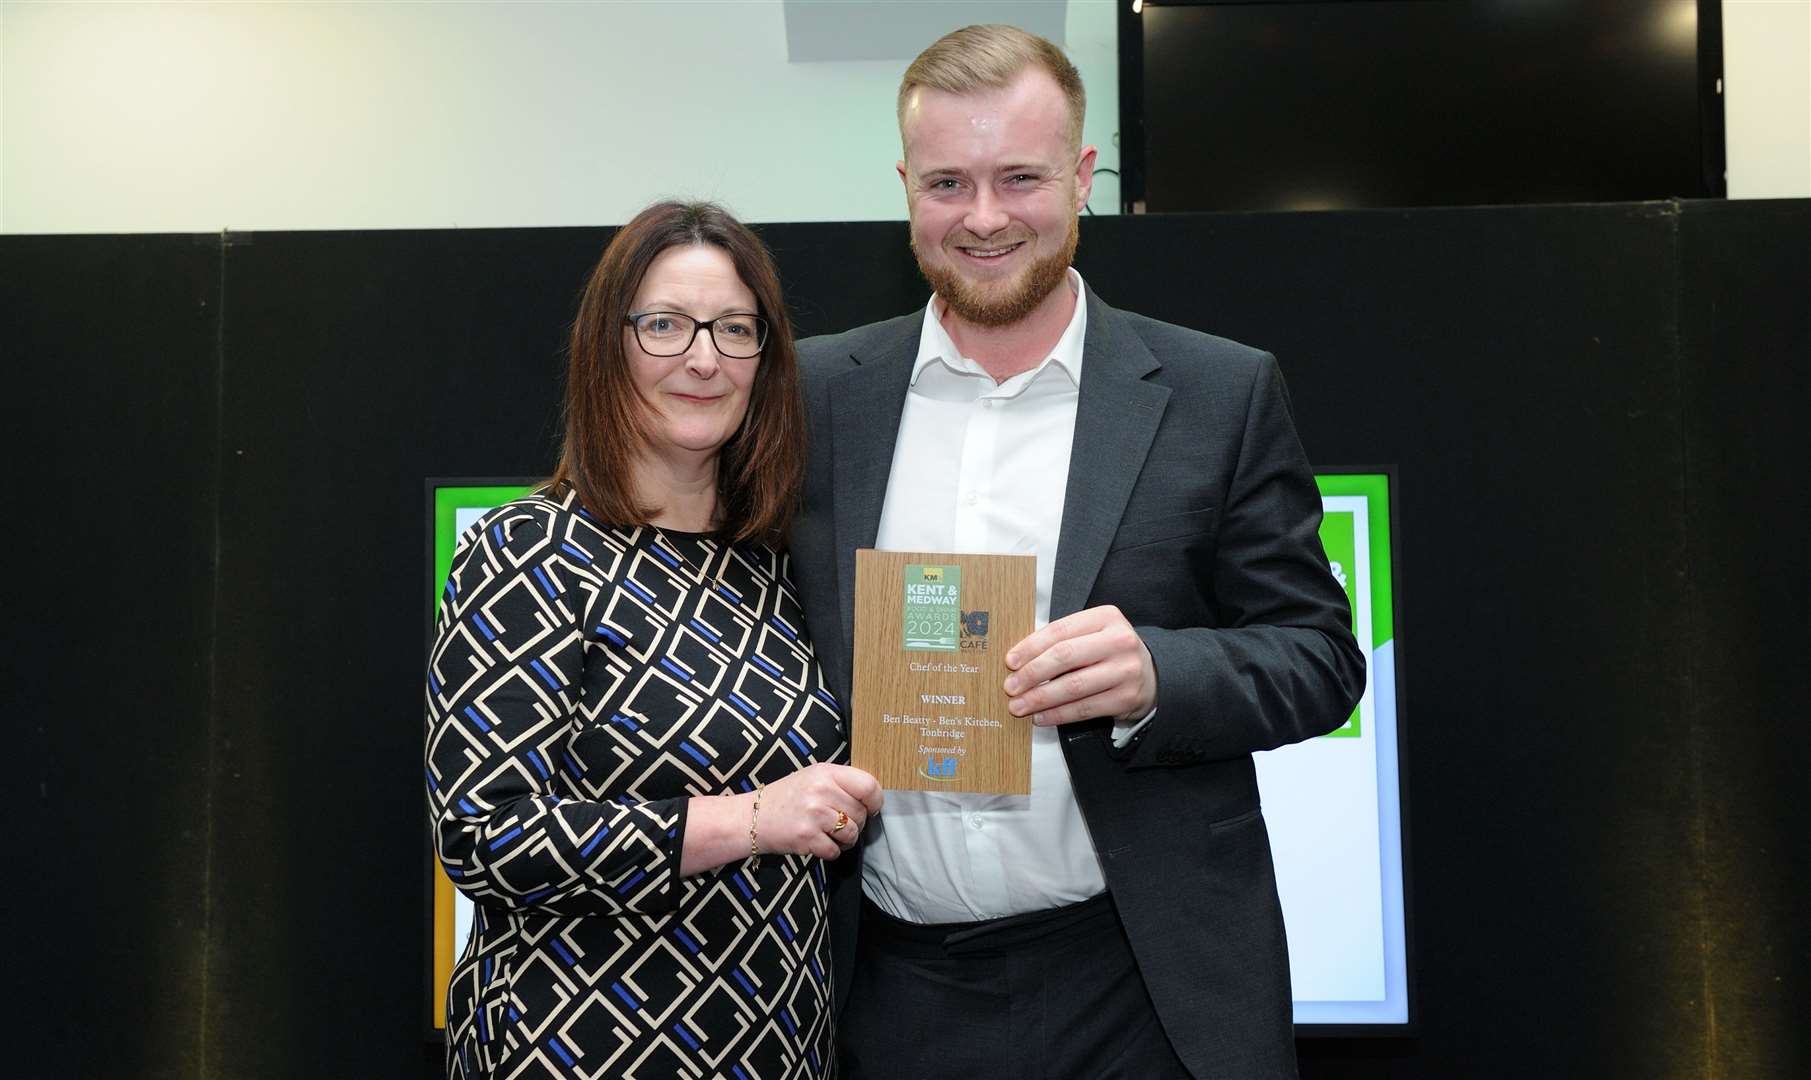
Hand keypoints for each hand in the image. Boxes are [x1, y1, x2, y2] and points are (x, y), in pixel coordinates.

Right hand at [757, 763, 882, 859]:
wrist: (751, 817)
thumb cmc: (787, 798)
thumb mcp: (813, 777)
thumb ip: (841, 783)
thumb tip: (873, 797)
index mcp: (826, 772)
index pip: (868, 786)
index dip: (875, 801)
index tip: (870, 808)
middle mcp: (821, 790)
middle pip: (861, 814)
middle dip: (856, 823)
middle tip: (838, 823)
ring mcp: (814, 814)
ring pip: (852, 834)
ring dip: (844, 840)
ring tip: (829, 834)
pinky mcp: (807, 837)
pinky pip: (835, 851)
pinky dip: (829, 851)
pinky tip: (817, 843)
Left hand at [1003, 605, 1156, 725]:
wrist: (1152, 674)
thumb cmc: (1110, 652)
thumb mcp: (1092, 633)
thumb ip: (1062, 640)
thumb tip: (1019, 661)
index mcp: (1106, 617)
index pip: (1060, 630)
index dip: (1031, 647)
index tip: (1010, 662)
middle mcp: (1119, 641)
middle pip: (1065, 657)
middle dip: (1032, 674)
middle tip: (1010, 687)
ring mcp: (1125, 670)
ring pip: (1073, 686)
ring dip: (1041, 698)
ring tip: (1019, 706)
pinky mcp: (1126, 698)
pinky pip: (1085, 708)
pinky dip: (1058, 714)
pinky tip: (1041, 716)